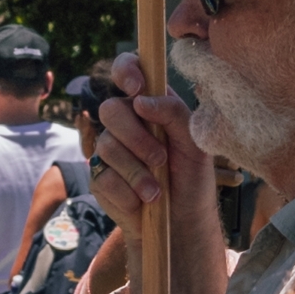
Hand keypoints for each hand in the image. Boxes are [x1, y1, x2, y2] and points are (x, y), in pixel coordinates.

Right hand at [83, 89, 232, 293]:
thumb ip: (173, 113)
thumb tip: (142, 99)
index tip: (136, 87)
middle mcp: (126, 124)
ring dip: (137, 172)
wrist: (182, 224)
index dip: (126, 70)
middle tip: (160, 160)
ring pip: (107, 146)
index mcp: (149, 107)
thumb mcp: (195, 144)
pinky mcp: (99, 178)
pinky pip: (102, 176)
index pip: (127, 70)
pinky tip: (142, 202)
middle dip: (136, 137)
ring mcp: (109, 151)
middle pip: (111, 109)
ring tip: (157, 191)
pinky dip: (127, 192)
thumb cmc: (192, 179)